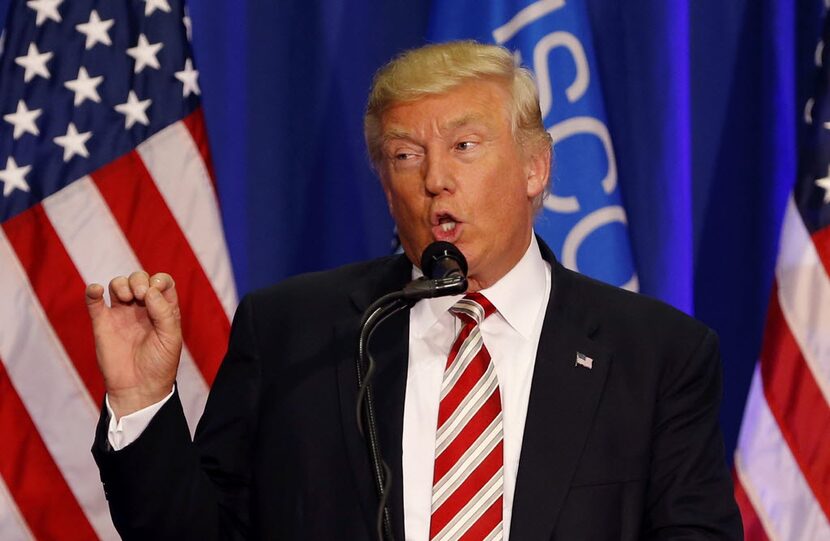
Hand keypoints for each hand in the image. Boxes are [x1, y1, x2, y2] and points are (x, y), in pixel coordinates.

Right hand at [85, 271, 181, 419]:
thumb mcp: (171, 338)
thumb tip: (150, 290)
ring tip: (127, 299)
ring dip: (121, 284)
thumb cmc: (160, 365)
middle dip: (139, 280)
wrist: (138, 388)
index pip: (162, 282)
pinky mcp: (102, 323)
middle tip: (140, 295)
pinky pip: (94, 301)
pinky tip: (96, 290)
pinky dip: (93, 291)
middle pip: (139, 279)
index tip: (155, 291)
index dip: (159, 280)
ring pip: (118, 285)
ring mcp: (121, 314)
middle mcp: (142, 308)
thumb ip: (164, 312)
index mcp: (163, 310)